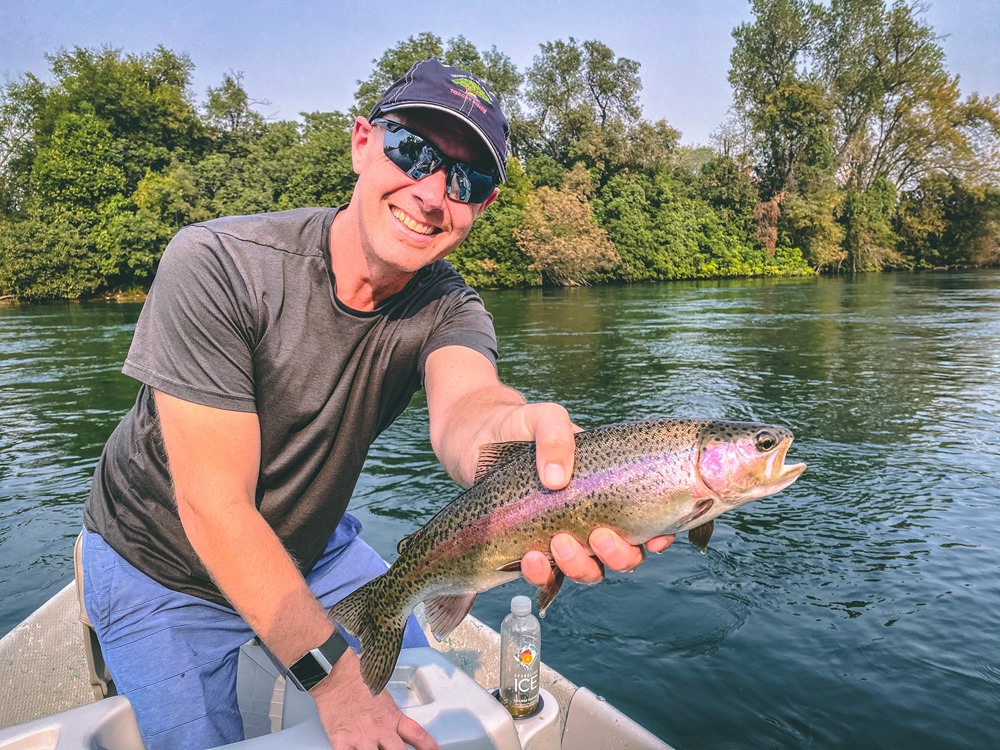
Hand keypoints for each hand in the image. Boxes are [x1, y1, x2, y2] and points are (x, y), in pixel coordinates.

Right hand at [311, 650, 437, 749]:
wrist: (336, 674)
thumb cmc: (357, 678)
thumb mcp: (382, 695)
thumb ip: (388, 714)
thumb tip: (390, 727)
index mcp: (392, 717)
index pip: (417, 735)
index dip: (428, 747)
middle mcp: (380, 730)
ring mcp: (361, 737)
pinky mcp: (342, 740)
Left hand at [511, 403, 674, 585]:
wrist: (477, 436)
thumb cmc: (521, 425)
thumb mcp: (544, 418)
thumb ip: (556, 435)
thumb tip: (557, 480)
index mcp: (609, 487)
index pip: (649, 519)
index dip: (661, 535)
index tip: (655, 536)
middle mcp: (593, 517)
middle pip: (625, 554)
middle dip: (619, 554)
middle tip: (598, 535)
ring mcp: (564, 535)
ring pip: (590, 571)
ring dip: (580, 567)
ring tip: (559, 543)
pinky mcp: (532, 548)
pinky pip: (546, 575)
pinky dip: (541, 574)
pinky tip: (530, 558)